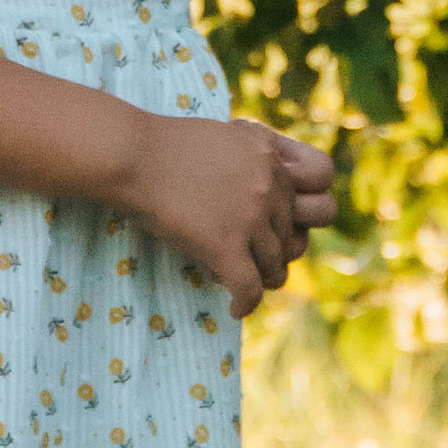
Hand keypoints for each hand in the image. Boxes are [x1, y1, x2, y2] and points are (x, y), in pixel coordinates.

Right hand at [121, 117, 339, 318]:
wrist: (134, 155)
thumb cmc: (167, 146)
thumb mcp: (227, 138)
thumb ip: (256, 158)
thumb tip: (270, 188)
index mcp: (272, 158)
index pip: (313, 199)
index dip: (295, 221)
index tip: (277, 233)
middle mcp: (271, 185)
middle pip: (295, 237)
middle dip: (278, 253)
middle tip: (257, 264)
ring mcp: (251, 216)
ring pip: (276, 266)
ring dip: (262, 280)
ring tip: (245, 288)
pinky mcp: (226, 244)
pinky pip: (249, 288)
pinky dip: (244, 304)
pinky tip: (234, 309)